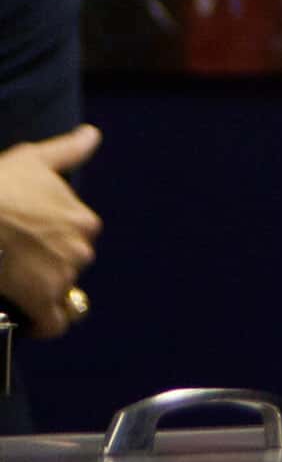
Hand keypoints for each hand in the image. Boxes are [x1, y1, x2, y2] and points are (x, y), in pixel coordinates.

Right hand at [0, 126, 101, 333]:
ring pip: (60, 293)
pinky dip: (43, 326)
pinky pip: (52, 324)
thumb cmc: (0, 184)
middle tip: (16, 260)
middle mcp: (81, 250)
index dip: (52, 238)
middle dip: (47, 264)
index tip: (30, 239)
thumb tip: (93, 135)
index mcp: (85, 221)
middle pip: (68, 265)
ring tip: (14, 285)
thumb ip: (69, 150)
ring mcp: (63, 277)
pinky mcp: (41, 301)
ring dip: (42, 292)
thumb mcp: (34, 159)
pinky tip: (29, 324)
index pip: (77, 236)